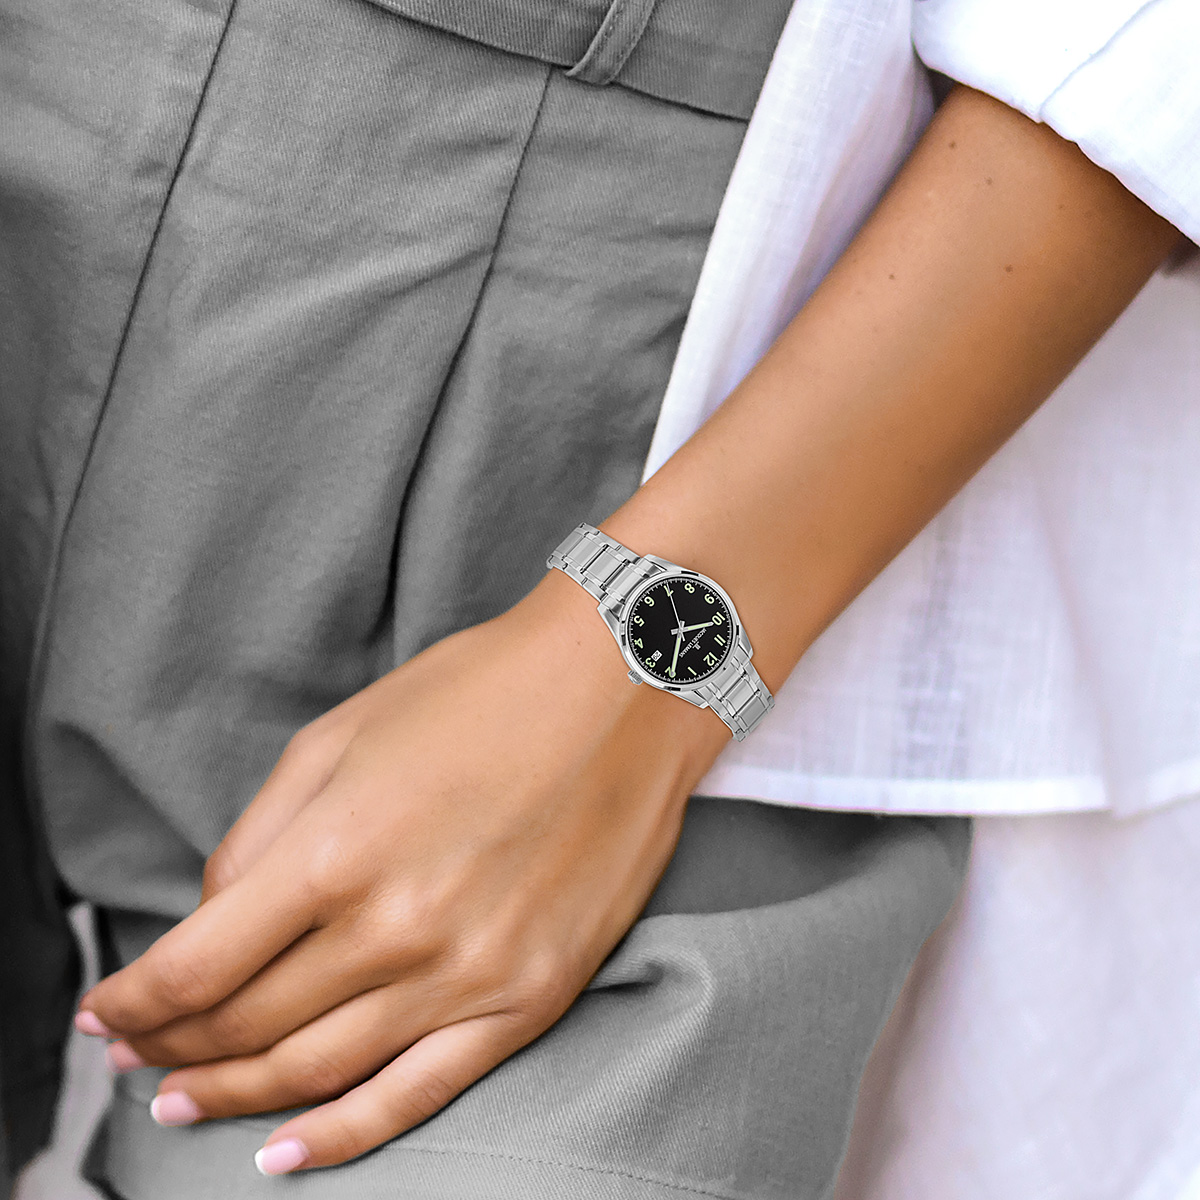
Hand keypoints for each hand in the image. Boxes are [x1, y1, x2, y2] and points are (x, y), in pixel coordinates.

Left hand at [77, 573, 727, 1172]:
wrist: (622, 686)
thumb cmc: (477, 692)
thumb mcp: (340, 734)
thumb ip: (260, 836)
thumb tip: (213, 923)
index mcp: (336, 850)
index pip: (195, 967)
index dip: (132, 1003)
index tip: (104, 1015)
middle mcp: (394, 929)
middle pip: (247, 1025)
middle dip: (173, 1047)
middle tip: (134, 1056)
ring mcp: (467, 973)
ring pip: (317, 1070)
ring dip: (234, 1093)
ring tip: (183, 1100)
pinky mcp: (528, 997)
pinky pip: (418, 1093)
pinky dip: (341, 1136)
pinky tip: (283, 1151)